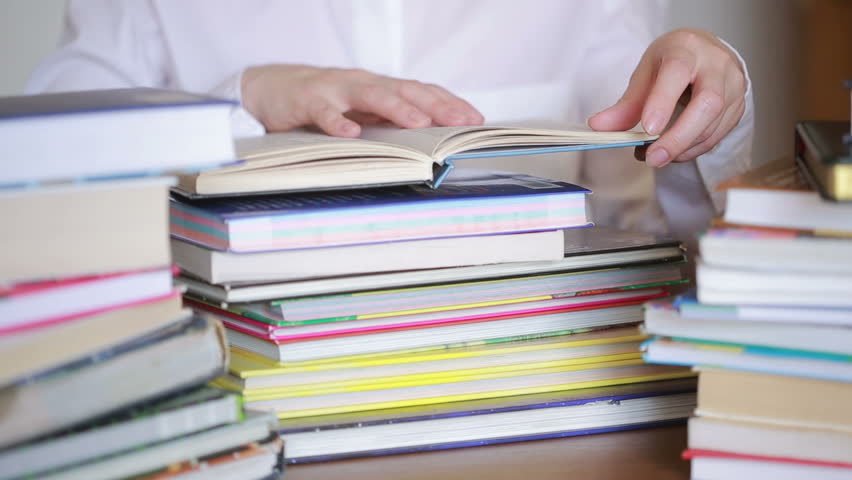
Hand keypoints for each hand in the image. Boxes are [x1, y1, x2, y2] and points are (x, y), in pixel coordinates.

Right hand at [241, 65, 483, 136]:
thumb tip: (428, 140)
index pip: (421, 92)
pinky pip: (324, 110)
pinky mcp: (307, 100)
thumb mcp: (360, 111)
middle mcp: (362, 84)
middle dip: (434, 106)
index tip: (474, 120)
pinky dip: (337, 122)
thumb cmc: (324, 102)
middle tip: (458, 121)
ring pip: (370, 94)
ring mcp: (335, 89)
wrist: (271, 88)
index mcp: (379, 88)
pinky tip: (351, 134)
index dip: (448, 103)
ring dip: (396, 108)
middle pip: (404, 90)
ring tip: (418, 123)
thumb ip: (388, 121)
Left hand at [588, 28, 746, 166]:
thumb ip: (625, 103)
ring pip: (713, 125)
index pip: (677, 72)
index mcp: (687, 49)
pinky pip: (717, 135)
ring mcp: (733, 86)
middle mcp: (717, 64)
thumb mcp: (646, 73)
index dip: (663, 102)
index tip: (648, 129)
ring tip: (654, 156)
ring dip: (682, 148)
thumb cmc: (673, 61)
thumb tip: (598, 127)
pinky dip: (692, 149)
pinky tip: (673, 152)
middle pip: (708, 103)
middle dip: (679, 137)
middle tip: (653, 158)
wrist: (705, 52)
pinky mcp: (739, 106)